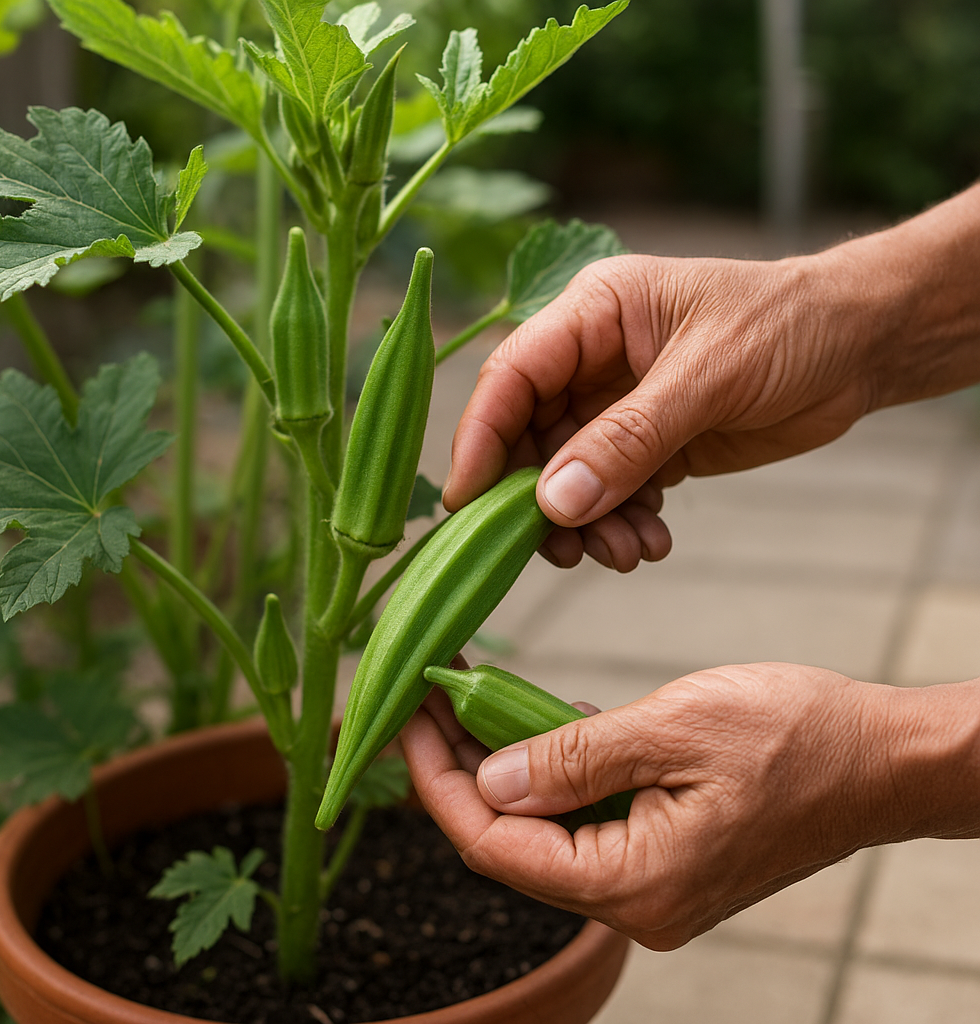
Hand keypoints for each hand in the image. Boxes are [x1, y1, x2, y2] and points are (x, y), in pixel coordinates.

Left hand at [401, 665, 979, 948]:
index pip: (498, 844)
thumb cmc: (798, 737)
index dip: (438, 782)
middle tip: (425, 700)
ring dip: (504, 766)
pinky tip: (538, 723)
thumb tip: (488, 779)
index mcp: (635, 882)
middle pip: (513, 840)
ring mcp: (652, 881)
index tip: (404, 718)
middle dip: (460, 769)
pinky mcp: (666, 853)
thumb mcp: (675, 728)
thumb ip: (575, 757)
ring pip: (546, 828)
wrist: (883, 760)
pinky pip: (586, 820)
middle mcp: (636, 899)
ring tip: (464, 702)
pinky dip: (554, 772)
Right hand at [445, 250, 877, 570]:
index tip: (467, 504)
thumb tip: (554, 502)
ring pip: (568, 476)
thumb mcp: (708, 377)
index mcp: (592, 313)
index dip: (481, 440)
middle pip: (531, 437)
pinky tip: (652, 542)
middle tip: (563, 550)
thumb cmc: (788, 326)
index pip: (511, 377)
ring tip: (628, 553)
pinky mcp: (648, 443)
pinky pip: (611, 492)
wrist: (859, 345)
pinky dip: (622, 523)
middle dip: (543, 499)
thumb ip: (629, 440)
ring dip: (587, 523)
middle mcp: (591, 359)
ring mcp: (618, 404)